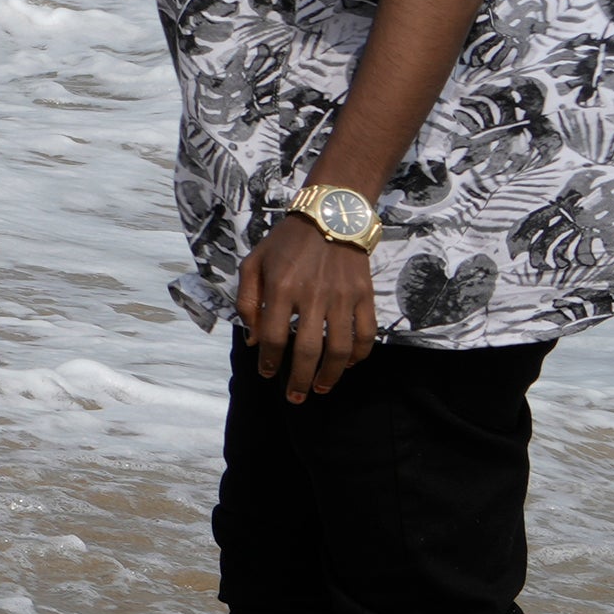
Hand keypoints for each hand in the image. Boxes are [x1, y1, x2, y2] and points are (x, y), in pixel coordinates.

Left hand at [236, 214, 376, 402]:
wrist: (328, 216)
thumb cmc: (285, 243)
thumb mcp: (253, 263)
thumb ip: (247, 301)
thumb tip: (253, 340)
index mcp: (280, 287)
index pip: (274, 337)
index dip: (269, 362)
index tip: (267, 374)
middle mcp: (312, 295)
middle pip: (307, 351)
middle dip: (298, 380)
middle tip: (294, 397)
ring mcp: (341, 297)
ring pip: (339, 349)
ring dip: (330, 376)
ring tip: (320, 388)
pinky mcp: (364, 295)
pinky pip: (366, 334)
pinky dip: (359, 355)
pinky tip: (348, 364)